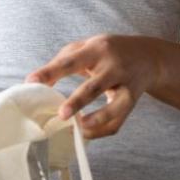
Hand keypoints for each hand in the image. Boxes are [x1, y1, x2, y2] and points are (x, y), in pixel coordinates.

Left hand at [26, 33, 165, 139]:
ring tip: (78, 128)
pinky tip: (85, 133)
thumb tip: (38, 83)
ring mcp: (126, 85)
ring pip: (114, 108)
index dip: (50, 71)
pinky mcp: (132, 101)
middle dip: (78, 101)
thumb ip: (62, 60)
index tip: (31, 82)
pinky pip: (118, 122)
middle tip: (61, 115)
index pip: (70, 61)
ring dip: (96, 120)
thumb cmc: (109, 52)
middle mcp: (114, 67)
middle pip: (95, 86)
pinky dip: (101, 130)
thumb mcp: (88, 46)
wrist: (148, 57)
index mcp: (97, 50)